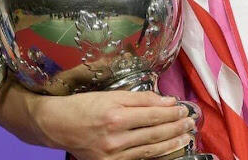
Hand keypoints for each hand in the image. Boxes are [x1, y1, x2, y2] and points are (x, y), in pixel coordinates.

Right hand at [32, 90, 194, 159]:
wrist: (56, 125)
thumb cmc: (82, 106)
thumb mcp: (110, 94)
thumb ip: (139, 98)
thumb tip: (165, 100)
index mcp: (116, 114)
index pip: (153, 113)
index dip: (172, 111)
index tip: (183, 108)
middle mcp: (115, 137)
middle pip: (154, 132)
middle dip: (176, 127)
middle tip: (190, 122)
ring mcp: (112, 154)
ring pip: (150, 148)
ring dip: (171, 143)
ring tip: (186, 136)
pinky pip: (138, 159)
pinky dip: (155, 154)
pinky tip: (167, 149)